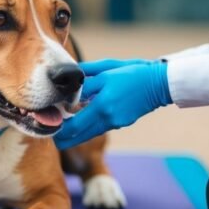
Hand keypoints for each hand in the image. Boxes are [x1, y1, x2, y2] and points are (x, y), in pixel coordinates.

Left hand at [54, 59, 170, 149]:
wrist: (159, 83)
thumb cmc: (132, 72)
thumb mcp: (106, 70)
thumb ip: (85, 79)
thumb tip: (67, 85)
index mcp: (102, 106)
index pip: (74, 126)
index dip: (60, 130)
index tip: (50, 127)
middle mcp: (108, 119)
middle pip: (80, 136)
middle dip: (65, 138)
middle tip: (52, 136)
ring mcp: (115, 123)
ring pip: (89, 134)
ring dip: (76, 133)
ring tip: (62, 129)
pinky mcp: (121, 123)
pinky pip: (99, 128)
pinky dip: (88, 127)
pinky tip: (81, 120)